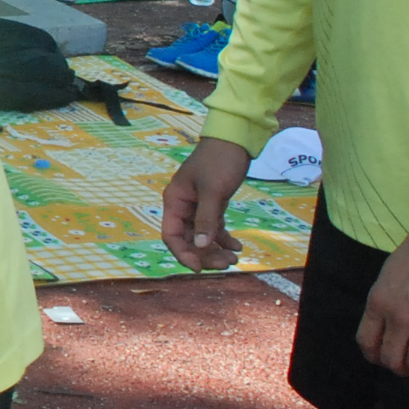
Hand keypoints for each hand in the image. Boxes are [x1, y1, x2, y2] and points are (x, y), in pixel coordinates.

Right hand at [158, 137, 250, 270]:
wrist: (234, 140)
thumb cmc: (219, 161)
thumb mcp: (213, 191)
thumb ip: (206, 219)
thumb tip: (199, 246)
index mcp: (175, 201)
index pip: (171, 235)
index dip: (182, 254)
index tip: (199, 268)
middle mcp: (182, 206)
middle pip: (187, 239)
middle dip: (205, 254)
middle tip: (226, 263)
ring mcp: (197, 206)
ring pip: (201, 236)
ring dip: (215, 249)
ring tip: (234, 258)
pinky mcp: (212, 205)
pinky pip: (213, 228)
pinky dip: (224, 238)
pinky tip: (237, 246)